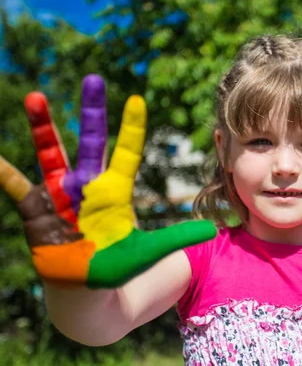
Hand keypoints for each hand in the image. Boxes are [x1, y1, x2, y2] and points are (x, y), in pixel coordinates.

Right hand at [0, 75, 215, 287]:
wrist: (86, 291)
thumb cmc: (116, 268)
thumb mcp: (149, 252)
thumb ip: (176, 238)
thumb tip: (212, 230)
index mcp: (114, 191)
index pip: (126, 152)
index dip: (130, 128)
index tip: (136, 99)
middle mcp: (87, 186)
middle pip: (91, 141)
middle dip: (92, 112)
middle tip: (94, 79)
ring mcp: (60, 196)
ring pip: (51, 154)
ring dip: (43, 127)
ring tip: (36, 96)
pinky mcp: (37, 211)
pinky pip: (18, 189)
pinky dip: (6, 174)